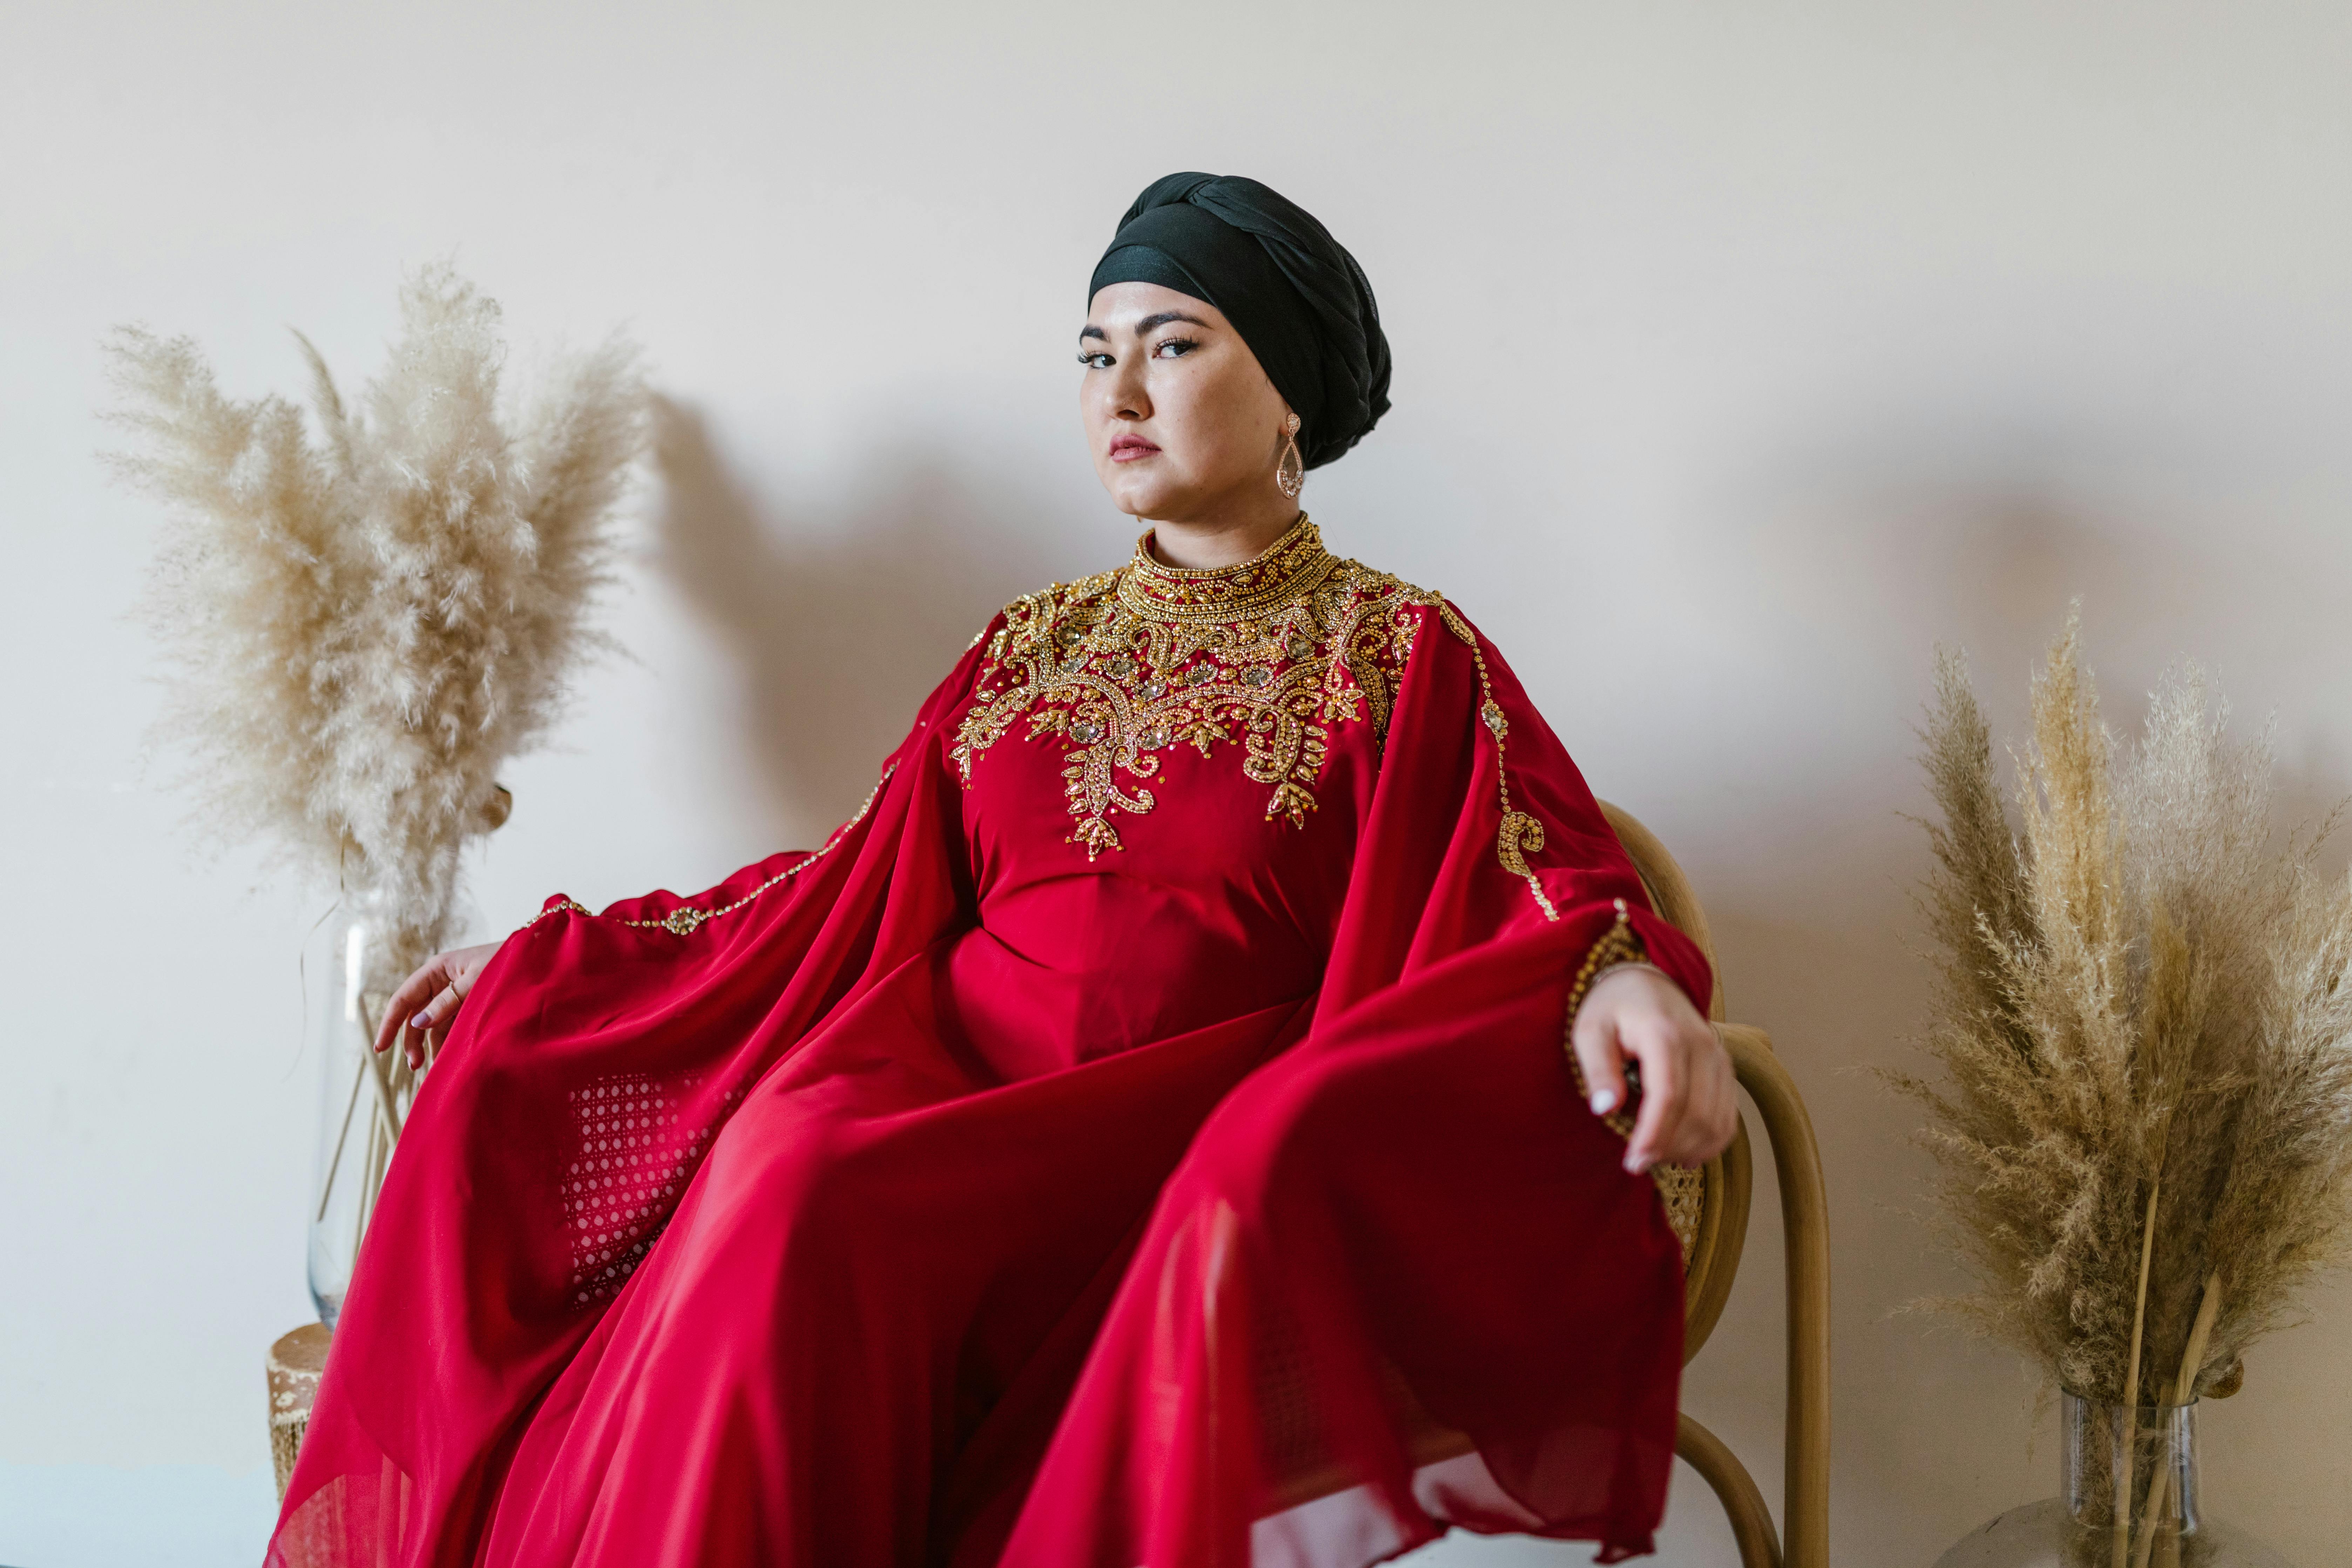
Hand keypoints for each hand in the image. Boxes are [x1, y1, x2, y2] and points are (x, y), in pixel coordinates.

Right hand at [374, 940, 506, 1069]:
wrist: (537, 959)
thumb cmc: (507, 963)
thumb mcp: (476, 982)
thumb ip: (448, 1002)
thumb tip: (419, 1024)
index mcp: (437, 970)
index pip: (403, 999)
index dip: (390, 1024)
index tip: (379, 1049)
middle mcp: (441, 981)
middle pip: (416, 1015)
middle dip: (413, 1041)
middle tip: (416, 1065)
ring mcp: (454, 994)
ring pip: (432, 1024)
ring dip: (430, 1045)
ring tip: (432, 1069)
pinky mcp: (467, 1005)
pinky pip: (450, 1025)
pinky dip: (447, 1042)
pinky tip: (447, 1059)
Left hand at [1568, 964, 1736, 1173]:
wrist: (1647, 982)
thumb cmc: (1612, 1008)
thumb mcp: (1590, 1030)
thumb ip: (1597, 1067)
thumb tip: (1605, 1108)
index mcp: (1664, 1034)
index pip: (1668, 1095)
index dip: (1653, 1134)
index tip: (1633, 1161)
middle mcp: (1700, 1044)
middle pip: (1696, 1113)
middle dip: (1668, 1147)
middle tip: (1636, 1164)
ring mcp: (1718, 1056)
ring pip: (1717, 1119)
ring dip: (1689, 1149)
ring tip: (1656, 1160)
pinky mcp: (1725, 1068)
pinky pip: (1729, 1115)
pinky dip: (1712, 1142)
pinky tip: (1687, 1156)